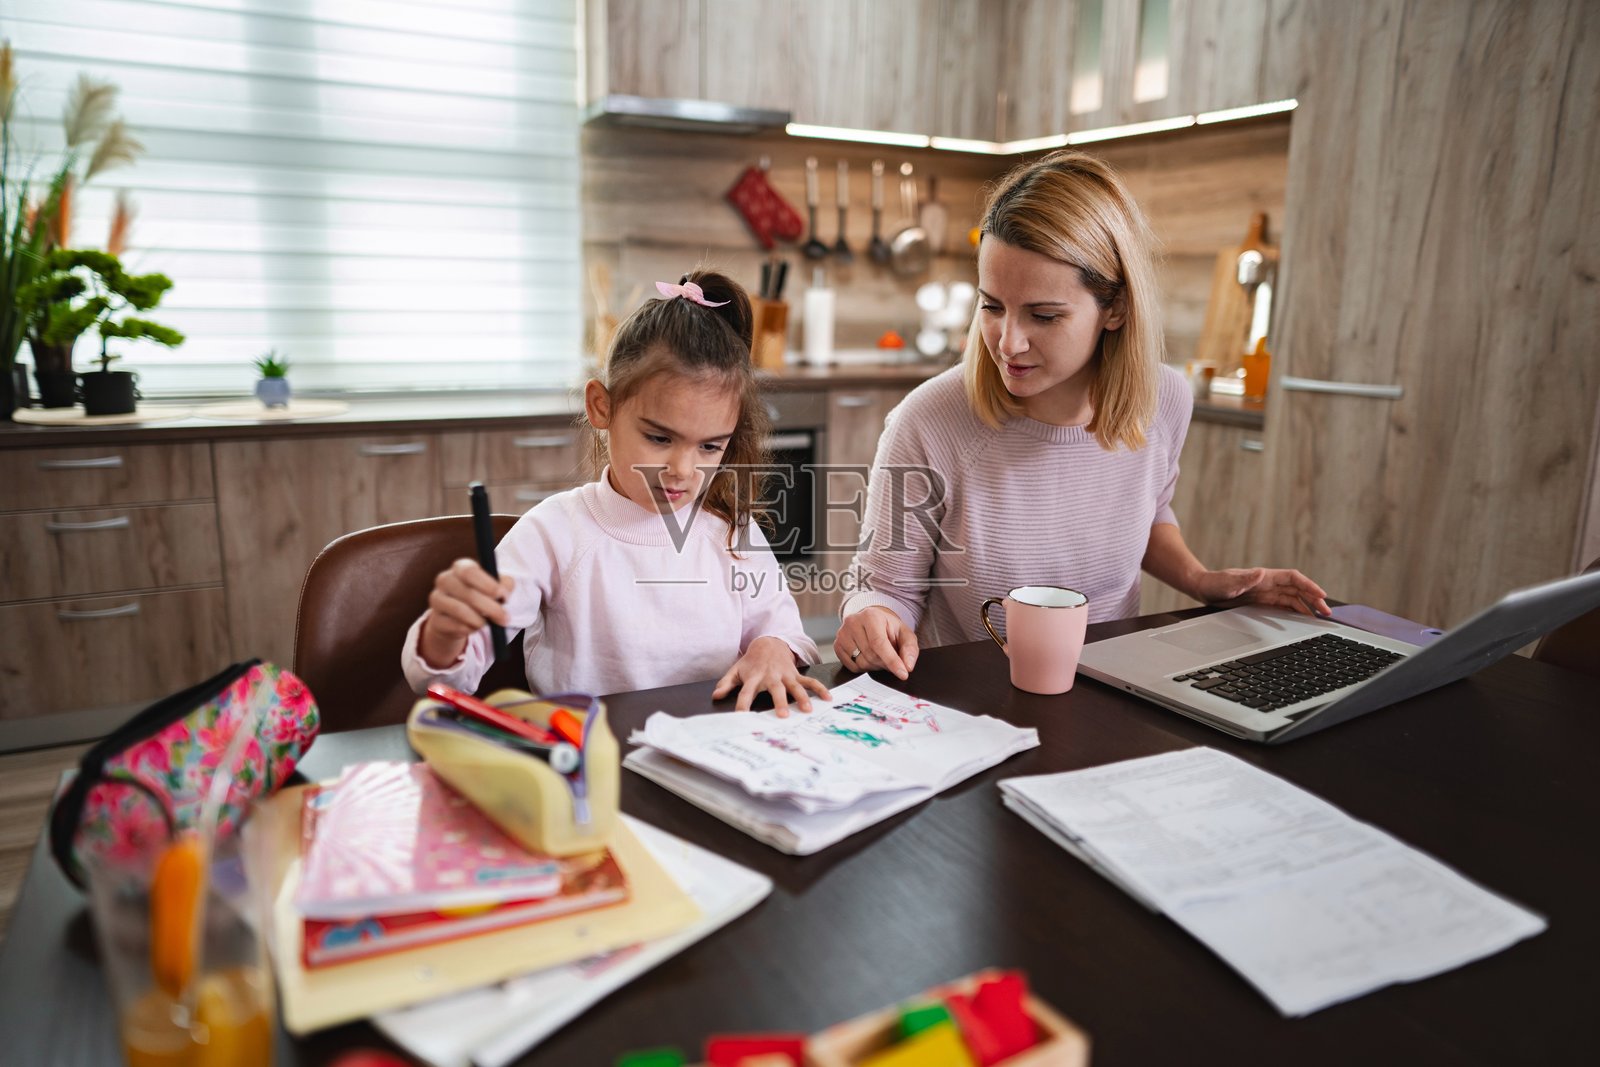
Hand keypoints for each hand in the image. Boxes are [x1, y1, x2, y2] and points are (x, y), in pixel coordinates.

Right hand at [419, 558, 515, 667]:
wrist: (459, 618)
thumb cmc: (482, 596)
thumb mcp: (496, 587)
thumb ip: (504, 585)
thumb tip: (504, 591)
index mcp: (460, 567)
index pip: (470, 572)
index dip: (487, 584)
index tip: (502, 595)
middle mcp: (444, 580)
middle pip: (467, 593)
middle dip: (490, 608)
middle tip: (505, 618)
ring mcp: (436, 599)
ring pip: (460, 611)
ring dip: (480, 620)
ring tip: (489, 624)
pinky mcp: (435, 619)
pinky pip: (455, 626)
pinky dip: (470, 629)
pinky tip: (475, 627)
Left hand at [713, 636, 830, 715]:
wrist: (769, 643)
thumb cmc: (751, 662)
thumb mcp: (736, 670)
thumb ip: (726, 683)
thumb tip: (715, 696)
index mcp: (754, 677)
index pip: (746, 693)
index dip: (743, 704)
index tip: (741, 717)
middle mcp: (771, 676)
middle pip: (775, 690)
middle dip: (780, 702)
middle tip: (783, 715)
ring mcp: (785, 675)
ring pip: (795, 686)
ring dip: (802, 697)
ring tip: (807, 709)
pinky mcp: (796, 674)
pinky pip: (809, 681)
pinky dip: (819, 688)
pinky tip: (827, 698)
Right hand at [833, 605, 918, 679]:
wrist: (871, 620)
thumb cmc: (888, 628)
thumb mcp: (904, 633)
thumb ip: (909, 649)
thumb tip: (908, 666)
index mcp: (871, 616)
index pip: (879, 643)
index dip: (891, 660)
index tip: (903, 674)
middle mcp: (853, 623)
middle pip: (871, 655)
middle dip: (885, 663)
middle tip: (891, 660)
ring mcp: (842, 634)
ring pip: (861, 663)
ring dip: (874, 666)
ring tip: (879, 656)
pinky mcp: (837, 645)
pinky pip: (852, 667)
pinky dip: (863, 668)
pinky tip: (867, 657)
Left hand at [1194, 567, 1329, 616]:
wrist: (1203, 588)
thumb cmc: (1214, 583)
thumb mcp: (1228, 582)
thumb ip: (1244, 579)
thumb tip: (1260, 573)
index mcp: (1264, 576)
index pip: (1293, 578)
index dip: (1309, 585)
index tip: (1321, 594)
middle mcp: (1268, 583)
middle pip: (1298, 589)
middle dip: (1314, 598)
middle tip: (1327, 612)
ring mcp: (1266, 592)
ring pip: (1293, 598)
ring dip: (1307, 606)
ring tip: (1319, 617)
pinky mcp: (1262, 601)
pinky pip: (1283, 606)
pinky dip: (1295, 610)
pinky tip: (1303, 618)